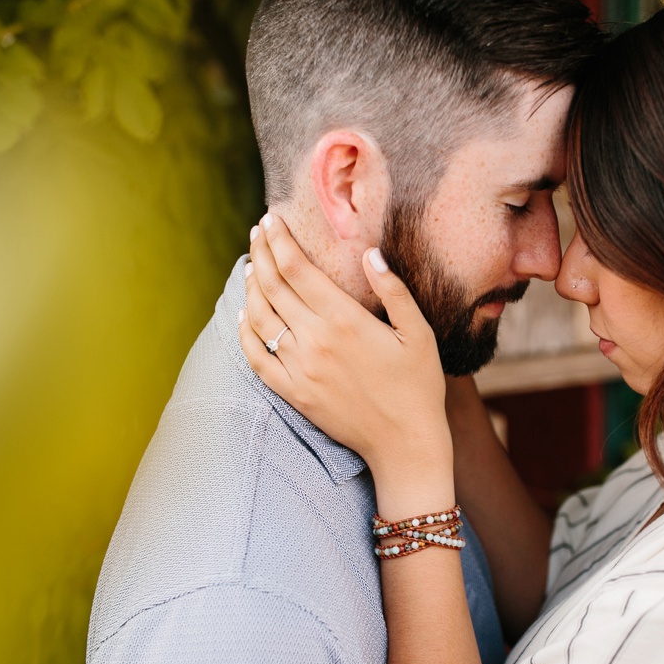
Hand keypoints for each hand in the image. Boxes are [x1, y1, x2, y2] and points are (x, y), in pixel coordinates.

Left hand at [238, 214, 452, 511]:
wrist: (405, 443)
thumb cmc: (419, 386)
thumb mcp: (420, 333)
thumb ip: (394, 290)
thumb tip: (371, 254)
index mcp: (344, 320)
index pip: (297, 269)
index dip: (279, 240)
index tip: (270, 220)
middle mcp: (315, 341)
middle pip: (273, 286)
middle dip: (261, 253)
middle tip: (258, 232)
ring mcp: (300, 369)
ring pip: (259, 318)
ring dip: (250, 287)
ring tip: (250, 266)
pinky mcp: (293, 393)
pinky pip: (257, 358)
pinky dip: (245, 333)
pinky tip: (243, 316)